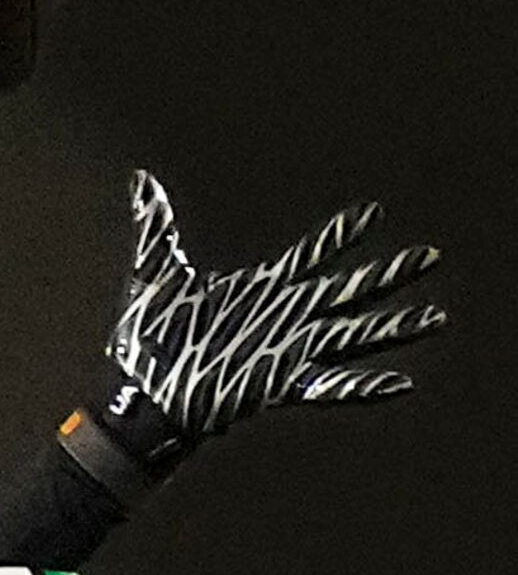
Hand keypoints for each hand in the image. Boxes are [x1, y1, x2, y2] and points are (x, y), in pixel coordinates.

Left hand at [100, 170, 445, 460]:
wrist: (139, 394)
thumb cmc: (147, 337)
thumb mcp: (154, 271)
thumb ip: (156, 225)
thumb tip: (141, 180)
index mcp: (260, 289)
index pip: (311, 256)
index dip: (340, 235)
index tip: (373, 212)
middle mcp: (282, 317)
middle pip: (347, 292)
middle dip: (388, 274)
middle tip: (430, 255)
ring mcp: (284, 352)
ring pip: (352, 334)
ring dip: (392, 327)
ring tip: (434, 317)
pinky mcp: (277, 386)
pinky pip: (329, 386)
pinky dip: (362, 385)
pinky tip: (398, 382)